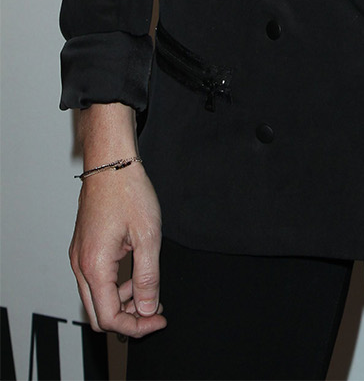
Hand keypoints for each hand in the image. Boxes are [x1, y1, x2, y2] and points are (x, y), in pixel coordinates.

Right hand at [70, 107, 165, 337]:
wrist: (111, 162)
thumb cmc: (128, 190)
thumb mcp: (148, 236)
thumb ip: (148, 277)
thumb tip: (148, 309)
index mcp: (95, 266)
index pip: (110, 317)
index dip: (137, 325)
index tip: (158, 318)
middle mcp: (81, 265)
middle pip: (99, 314)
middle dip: (128, 318)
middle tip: (154, 309)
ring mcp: (79, 256)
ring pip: (96, 298)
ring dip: (123, 301)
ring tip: (150, 289)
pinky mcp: (84, 248)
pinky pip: (96, 280)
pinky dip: (116, 285)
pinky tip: (137, 272)